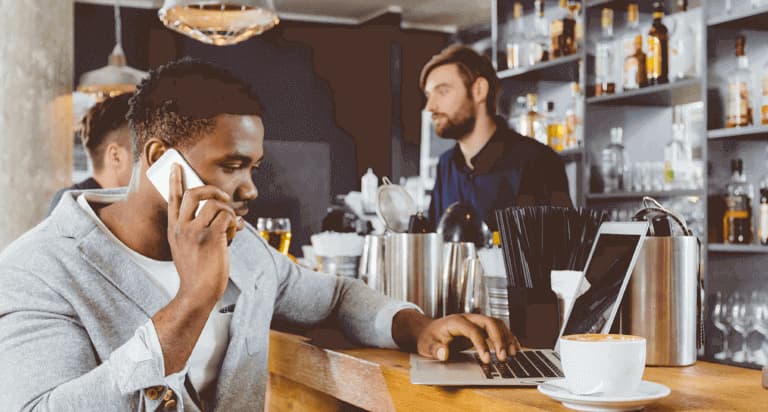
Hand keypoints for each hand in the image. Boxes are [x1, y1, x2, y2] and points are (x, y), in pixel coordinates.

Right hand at [167, 163, 240, 307]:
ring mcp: (195, 231)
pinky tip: (233, 235)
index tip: (176, 166)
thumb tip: (224, 217)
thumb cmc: (197, 272)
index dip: (175, 180)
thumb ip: (196, 230)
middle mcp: (182, 227)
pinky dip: (234, 224)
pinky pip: (227, 217)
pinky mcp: (211, 237)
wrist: (197, 292)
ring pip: (215, 204)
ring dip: (228, 211)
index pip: (172, 199)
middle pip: (194, 193)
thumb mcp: (186, 248)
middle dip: (212, 189)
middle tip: (222, 197)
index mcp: (174, 229)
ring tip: (230, 225)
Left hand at [416, 313, 519, 363]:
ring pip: (496, 324)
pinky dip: (507, 337)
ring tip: (513, 354)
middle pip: (489, 323)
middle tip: (503, 357)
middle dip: (499, 339)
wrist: (428, 331)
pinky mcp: (480, 328)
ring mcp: (475, 322)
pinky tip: (514, 347)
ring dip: (506, 338)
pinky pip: (498, 329)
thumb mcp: (427, 345)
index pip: (473, 330)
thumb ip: (435, 350)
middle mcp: (468, 318)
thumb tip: (444, 353)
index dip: (481, 345)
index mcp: (456, 321)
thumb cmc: (429, 338)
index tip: (486, 360)